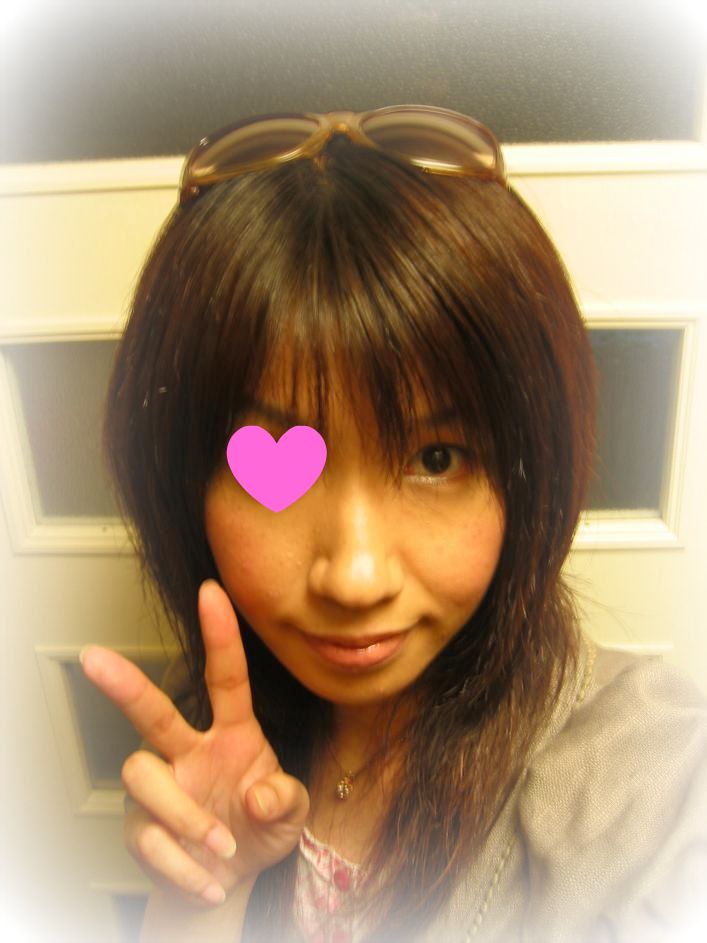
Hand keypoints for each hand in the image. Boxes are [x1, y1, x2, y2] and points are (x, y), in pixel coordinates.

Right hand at [81, 579, 309, 905]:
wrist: (226, 880)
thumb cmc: (258, 828)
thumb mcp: (290, 814)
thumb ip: (287, 800)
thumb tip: (260, 795)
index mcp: (233, 733)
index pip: (226, 677)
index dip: (221, 635)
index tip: (212, 590)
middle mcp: (189, 750)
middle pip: (152, 711)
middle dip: (124, 683)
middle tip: (94, 657)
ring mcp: (161, 785)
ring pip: (144, 777)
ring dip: (185, 817)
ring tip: (221, 849)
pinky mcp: (140, 826)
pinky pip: (148, 838)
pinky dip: (181, 865)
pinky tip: (208, 881)